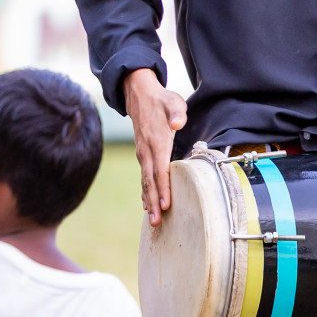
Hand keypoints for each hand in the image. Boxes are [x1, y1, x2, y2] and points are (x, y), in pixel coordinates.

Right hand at [123, 67, 186, 226]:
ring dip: (149, 201)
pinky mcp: (142, 154)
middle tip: (156, 222)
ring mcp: (142, 153)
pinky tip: (147, 203)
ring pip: (146, 182)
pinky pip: (144, 177)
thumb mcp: (172, 102)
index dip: (164, 189)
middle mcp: (147, 151)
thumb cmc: (161, 100)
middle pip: (150, 182)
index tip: (166, 205)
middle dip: (154, 203)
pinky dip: (145, 192)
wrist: (139, 94)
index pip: (160, 170)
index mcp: (156, 142)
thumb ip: (176, 112)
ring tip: (152, 220)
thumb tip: (177, 122)